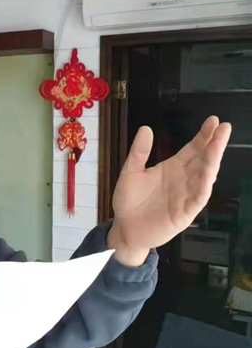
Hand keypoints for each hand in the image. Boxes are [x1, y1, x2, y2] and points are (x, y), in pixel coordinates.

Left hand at [108, 116, 230, 266]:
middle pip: (203, 158)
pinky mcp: (185, 212)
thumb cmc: (129, 200)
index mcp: (173, 167)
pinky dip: (203, 186)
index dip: (203, 135)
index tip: (213, 121)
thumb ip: (139, 152)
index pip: (193, 148)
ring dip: (212, 161)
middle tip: (223, 127)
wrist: (125, 227)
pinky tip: (209, 174)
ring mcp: (186, 195)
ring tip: (218, 145)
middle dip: (214, 143)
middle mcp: (184, 179)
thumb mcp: (131, 171)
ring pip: (204, 176)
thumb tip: (146, 129)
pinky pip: (198, 198)